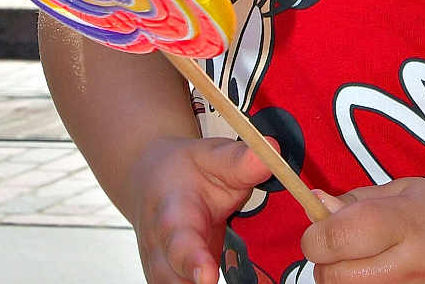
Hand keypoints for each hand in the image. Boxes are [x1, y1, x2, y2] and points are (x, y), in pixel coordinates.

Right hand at [129, 135, 272, 283]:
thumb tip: (270, 153)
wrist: (154, 180)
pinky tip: (219, 280)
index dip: (194, 261)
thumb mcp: (214, 156)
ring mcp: (162, 268)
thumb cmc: (186, 171)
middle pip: (171, 277)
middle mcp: (161, 248)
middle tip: (214, 281)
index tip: (208, 277)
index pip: (180, 242)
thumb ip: (240, 161)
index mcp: (172, 213)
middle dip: (194, 281)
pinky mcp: (171, 279)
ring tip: (222, 280)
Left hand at [302, 177, 424, 283]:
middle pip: (332, 276)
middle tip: (343, 244)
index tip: (323, 224)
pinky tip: (376, 277)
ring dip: (340, 278)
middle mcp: (406, 266)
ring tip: (363, 261)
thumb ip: (359, 200)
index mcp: (406, 222)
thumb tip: (315, 204)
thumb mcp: (408, 189)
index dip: (317, 232)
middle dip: (325, 259)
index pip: (337, 237)